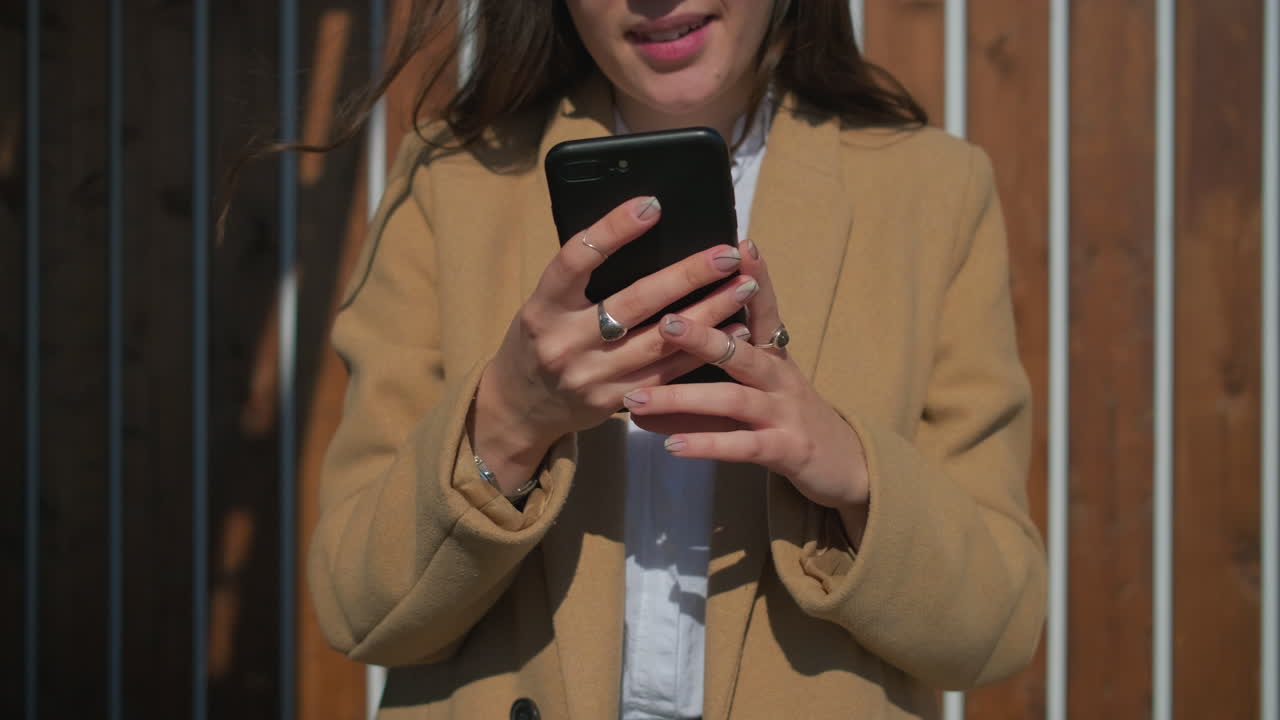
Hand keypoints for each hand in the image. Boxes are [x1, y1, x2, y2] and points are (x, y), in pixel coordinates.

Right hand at [471, 196, 757, 492]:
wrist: (522, 406)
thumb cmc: (541, 338)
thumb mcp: (545, 304)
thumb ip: (583, 278)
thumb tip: (643, 231)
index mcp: (543, 307)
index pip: (577, 259)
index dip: (614, 229)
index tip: (653, 205)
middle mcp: (564, 342)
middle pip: (634, 302)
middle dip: (686, 274)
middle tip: (726, 253)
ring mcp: (591, 376)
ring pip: (661, 341)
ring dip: (709, 312)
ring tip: (744, 286)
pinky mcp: (615, 401)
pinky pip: (668, 374)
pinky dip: (704, 350)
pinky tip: (735, 329)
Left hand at [624, 238, 870, 532]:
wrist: (844, 462)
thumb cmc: (784, 417)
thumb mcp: (753, 391)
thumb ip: (705, 381)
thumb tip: (641, 377)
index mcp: (772, 354)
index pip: (764, 309)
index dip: (757, 277)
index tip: (740, 244)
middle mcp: (780, 376)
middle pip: (741, 350)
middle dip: (703, 336)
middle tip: (665, 322)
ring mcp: (785, 413)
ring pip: (733, 398)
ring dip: (682, 399)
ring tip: (636, 399)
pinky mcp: (787, 449)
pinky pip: (742, 445)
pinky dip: (706, 443)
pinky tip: (672, 444)